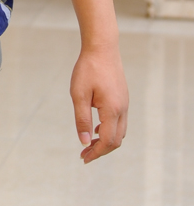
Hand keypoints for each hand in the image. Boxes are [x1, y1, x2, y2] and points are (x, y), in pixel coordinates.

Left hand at [70, 46, 127, 163]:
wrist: (102, 48)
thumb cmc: (88, 69)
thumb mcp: (79, 95)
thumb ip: (82, 120)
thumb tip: (84, 142)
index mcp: (113, 110)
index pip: (108, 141)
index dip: (95, 152)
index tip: (83, 158)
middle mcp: (123, 110)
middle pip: (116, 140)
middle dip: (101, 150)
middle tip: (84, 154)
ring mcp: (125, 104)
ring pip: (120, 132)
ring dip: (106, 141)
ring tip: (89, 143)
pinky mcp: (123, 98)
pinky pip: (119, 121)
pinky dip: (109, 130)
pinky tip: (96, 128)